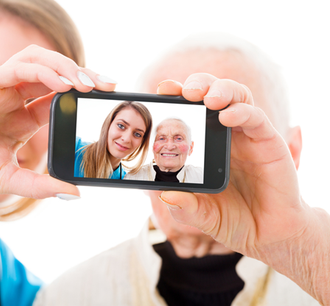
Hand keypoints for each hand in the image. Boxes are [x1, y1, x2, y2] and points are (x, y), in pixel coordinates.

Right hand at [0, 45, 115, 211]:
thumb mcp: (11, 180)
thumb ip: (42, 185)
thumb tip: (75, 194)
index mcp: (22, 118)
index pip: (59, 97)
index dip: (82, 94)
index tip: (106, 99)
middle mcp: (14, 99)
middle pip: (55, 73)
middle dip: (83, 74)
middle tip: (107, 85)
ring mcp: (0, 89)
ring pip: (40, 61)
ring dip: (66, 67)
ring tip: (86, 83)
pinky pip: (20, 67)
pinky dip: (44, 71)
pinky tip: (62, 84)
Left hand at [156, 75, 329, 303]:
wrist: (266, 235)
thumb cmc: (233, 219)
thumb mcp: (201, 215)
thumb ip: (183, 207)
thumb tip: (164, 195)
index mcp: (206, 144)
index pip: (191, 111)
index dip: (178, 96)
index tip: (162, 90)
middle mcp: (226, 134)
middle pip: (213, 93)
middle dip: (199, 84)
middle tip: (186, 92)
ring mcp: (247, 135)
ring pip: (237, 96)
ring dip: (221, 90)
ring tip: (207, 99)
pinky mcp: (268, 142)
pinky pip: (256, 118)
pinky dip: (242, 112)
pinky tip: (227, 117)